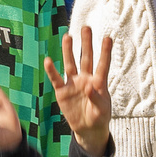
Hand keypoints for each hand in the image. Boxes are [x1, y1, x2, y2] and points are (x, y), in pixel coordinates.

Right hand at [41, 26, 112, 155]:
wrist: (87, 128)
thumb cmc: (98, 117)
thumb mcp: (101, 111)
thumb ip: (96, 98)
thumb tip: (89, 86)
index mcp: (99, 83)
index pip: (103, 65)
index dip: (105, 52)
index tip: (108, 38)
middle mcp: (86, 79)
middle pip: (86, 58)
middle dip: (86, 44)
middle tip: (86, 27)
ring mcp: (73, 83)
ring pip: (71, 64)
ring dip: (68, 51)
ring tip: (67, 36)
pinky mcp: (62, 91)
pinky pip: (56, 79)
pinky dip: (52, 71)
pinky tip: (48, 60)